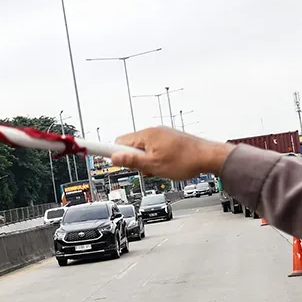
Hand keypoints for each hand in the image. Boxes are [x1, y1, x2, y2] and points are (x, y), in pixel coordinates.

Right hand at [111, 127, 232, 180]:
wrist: (209, 157)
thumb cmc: (185, 161)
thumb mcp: (154, 166)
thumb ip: (132, 162)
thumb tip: (114, 158)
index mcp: (146, 135)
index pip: (118, 141)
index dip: (107, 149)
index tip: (92, 148)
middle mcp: (152, 131)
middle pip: (131, 147)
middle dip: (134, 160)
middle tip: (147, 170)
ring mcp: (162, 135)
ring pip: (144, 150)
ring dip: (147, 162)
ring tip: (162, 169)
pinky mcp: (170, 139)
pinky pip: (155, 149)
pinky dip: (157, 159)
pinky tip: (168, 166)